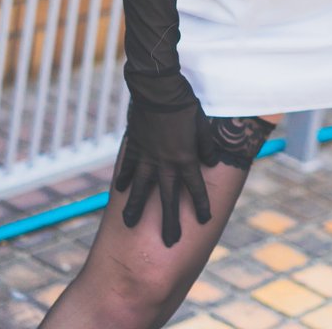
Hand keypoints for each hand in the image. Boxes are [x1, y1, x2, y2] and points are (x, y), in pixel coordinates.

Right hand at [115, 84, 219, 246]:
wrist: (158, 88)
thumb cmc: (185, 103)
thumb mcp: (201, 123)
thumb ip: (205, 146)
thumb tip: (211, 161)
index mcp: (185, 158)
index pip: (195, 187)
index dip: (201, 204)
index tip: (204, 220)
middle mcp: (165, 163)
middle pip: (168, 198)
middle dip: (170, 221)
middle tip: (170, 242)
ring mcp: (147, 157)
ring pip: (141, 188)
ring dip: (135, 207)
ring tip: (130, 223)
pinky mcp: (134, 147)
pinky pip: (127, 167)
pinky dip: (123, 179)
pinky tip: (120, 191)